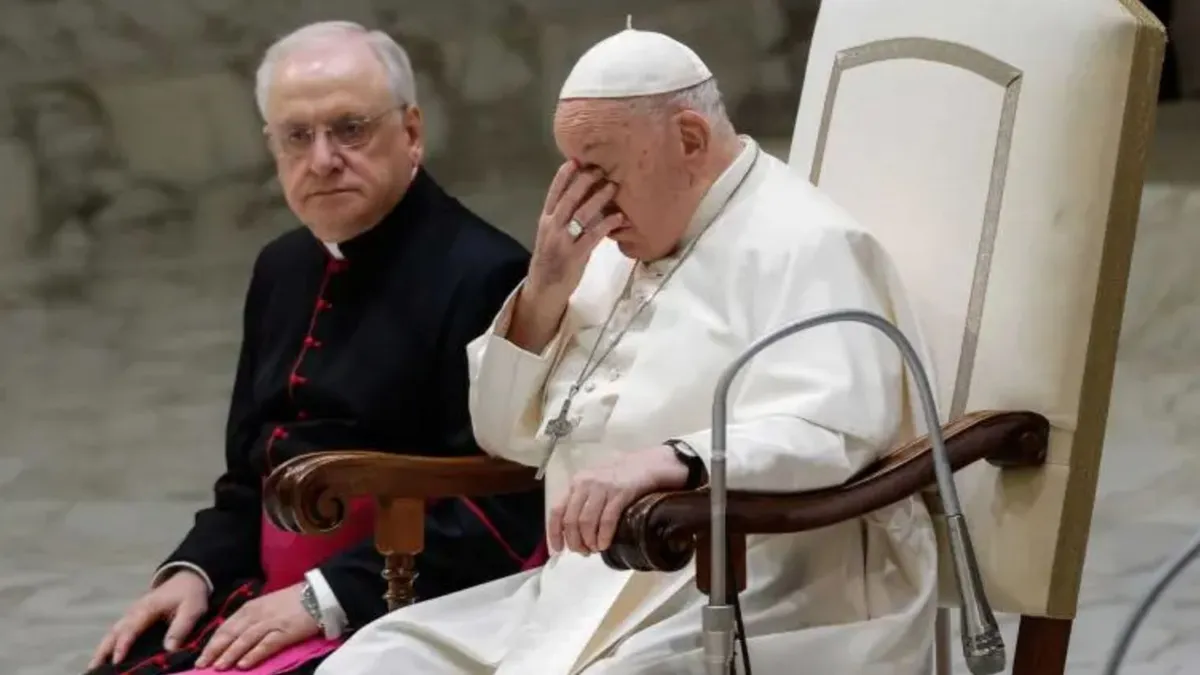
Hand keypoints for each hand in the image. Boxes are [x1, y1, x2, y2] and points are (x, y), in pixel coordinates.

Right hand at [89, 569, 208, 668]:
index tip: (116, 660)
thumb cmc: (190, 595)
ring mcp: (132, 615)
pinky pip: (118, 633)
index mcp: (148, 608)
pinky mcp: (134, 619)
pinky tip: (106, 660)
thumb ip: (181, 627)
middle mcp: (135, 612)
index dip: (123, 645)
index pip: (131, 628)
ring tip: (93, 668)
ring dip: (102, 649)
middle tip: (93, 668)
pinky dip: (109, 646)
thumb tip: (169, 648)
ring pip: (112, 633)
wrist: (188, 579)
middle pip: (114, 632)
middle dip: (103, 650)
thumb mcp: (192, 609)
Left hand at [193, 583, 318, 669]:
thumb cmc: (293, 601)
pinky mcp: (285, 632)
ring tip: (218, 667)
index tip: (201, 656)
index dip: (212, 642)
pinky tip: (243, 665)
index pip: (226, 626)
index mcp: (251, 608)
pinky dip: (253, 654)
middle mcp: (257, 615)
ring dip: (230, 654)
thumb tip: (234, 637)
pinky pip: (266, 645)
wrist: (319, 594)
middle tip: (201, 665)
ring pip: (245, 640)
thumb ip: (251, 618)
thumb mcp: (267, 605)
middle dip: (215, 650)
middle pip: (231, 633)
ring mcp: (271, 623)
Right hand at [527, 161, 624, 298]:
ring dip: (599, 198)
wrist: (544, 289)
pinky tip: (620, 216)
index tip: (576, 160)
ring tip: (613, 186)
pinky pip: (593, 236)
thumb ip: (564, 217)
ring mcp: (563, 242)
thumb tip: (585, 196)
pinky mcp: (575, 256)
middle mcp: (552, 227)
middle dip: (584, 181)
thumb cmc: (551, 259)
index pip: (553, 193)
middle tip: (601, 168)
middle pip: (569, 199)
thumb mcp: (551, 235)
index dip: (563, 176)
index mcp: (545, 220)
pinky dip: (607, 224)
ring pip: (582, 214)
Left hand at [548, 445, 689, 554]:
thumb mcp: (594, 487)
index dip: (554, 532)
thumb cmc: (618, 479)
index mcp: (576, 483)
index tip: (558, 549)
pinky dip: (604, 536)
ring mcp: (602, 487)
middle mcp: (585, 484)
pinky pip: (607, 519)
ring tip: (595, 549)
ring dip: (589, 541)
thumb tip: (573, 535)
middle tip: (583, 552)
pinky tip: (605, 544)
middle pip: (571, 520)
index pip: (557, 510)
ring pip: (586, 522)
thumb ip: (582, 504)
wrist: (644, 465)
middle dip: (575, 542)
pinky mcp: (620, 493)